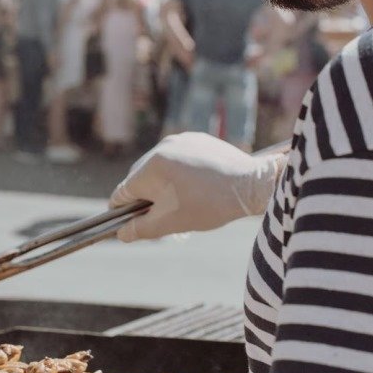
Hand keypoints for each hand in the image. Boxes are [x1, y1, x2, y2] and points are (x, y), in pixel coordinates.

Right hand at [111, 133, 285, 240]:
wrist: (251, 185)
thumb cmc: (210, 206)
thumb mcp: (171, 223)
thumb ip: (141, 228)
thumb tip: (120, 233)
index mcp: (152, 167)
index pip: (123, 191)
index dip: (123, 210)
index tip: (129, 222)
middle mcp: (161, 147)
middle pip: (140, 178)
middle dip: (146, 197)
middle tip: (163, 214)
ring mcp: (180, 140)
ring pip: (158, 166)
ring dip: (162, 183)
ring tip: (181, 199)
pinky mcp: (196, 138)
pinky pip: (177, 156)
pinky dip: (179, 171)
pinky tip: (194, 185)